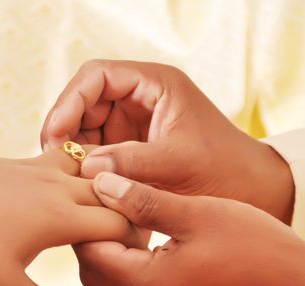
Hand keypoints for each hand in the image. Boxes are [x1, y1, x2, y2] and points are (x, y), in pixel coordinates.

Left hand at [0, 148, 145, 285]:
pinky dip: (82, 174)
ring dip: (106, 190)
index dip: (136, 241)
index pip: (121, 223)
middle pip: (114, 194)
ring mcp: (40, 168)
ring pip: (93, 171)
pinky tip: (68, 190)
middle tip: (127, 241)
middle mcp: (58, 186)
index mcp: (61, 216)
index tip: (135, 258)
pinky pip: (67, 160)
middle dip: (129, 215)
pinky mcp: (23, 161)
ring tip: (104, 212)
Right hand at [40, 60, 293, 223]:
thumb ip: (131, 162)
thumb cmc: (223, 170)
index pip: (96, 76)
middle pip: (85, 101)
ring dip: (74, 148)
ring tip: (67, 176)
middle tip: (54, 159)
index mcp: (154, 84)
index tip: (57, 134)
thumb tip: (84, 166)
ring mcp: (133, 122)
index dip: (70, 101)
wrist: (250, 191)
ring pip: (86, 126)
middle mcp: (140, 98)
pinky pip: (98, 148)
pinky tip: (81, 183)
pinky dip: (86, 164)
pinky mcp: (131, 145)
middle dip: (66, 127)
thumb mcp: (178, 163)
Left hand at [75, 172, 304, 285]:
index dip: (87, 220)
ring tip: (131, 223)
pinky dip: (132, 271)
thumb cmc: (254, 247)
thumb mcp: (194, 213)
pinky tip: (151, 247)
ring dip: (113, 255)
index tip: (96, 194)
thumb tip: (101, 183)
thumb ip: (141, 201)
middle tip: (111, 207)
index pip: (88, 251)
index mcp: (146, 284)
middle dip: (95, 239)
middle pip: (95, 273)